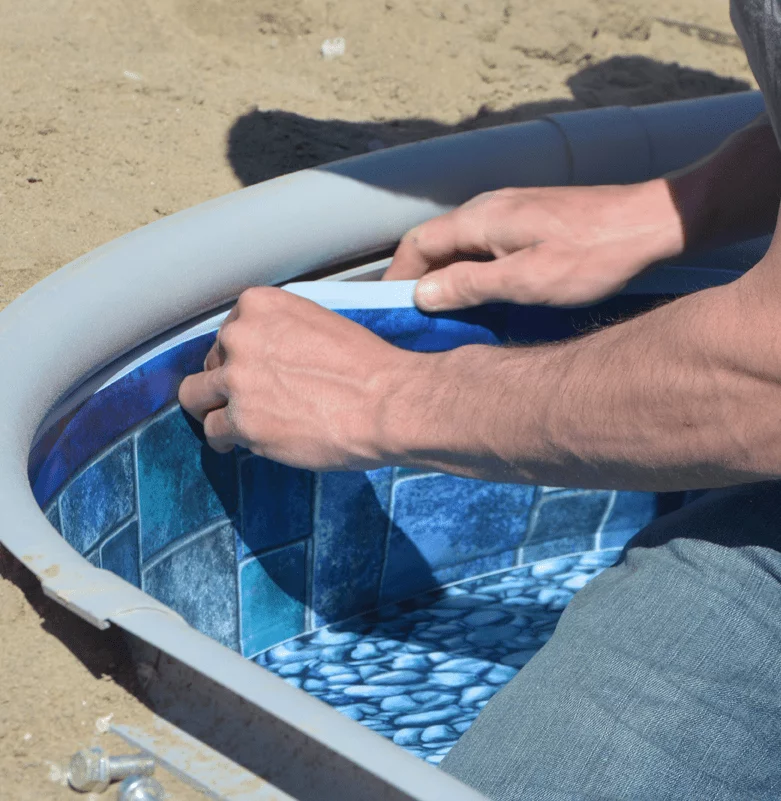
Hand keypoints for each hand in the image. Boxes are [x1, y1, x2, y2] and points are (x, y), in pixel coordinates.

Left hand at [178, 287, 413, 468]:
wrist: (387, 403)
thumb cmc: (368, 367)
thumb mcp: (322, 324)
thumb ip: (285, 332)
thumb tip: (272, 356)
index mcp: (261, 305)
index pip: (229, 329)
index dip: (239, 353)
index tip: (250, 368)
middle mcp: (240, 337)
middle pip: (212, 361)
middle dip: (226, 379)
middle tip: (245, 396)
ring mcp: (237, 380)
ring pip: (196, 396)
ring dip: (211, 409)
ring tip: (225, 420)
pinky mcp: (242, 422)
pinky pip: (213, 430)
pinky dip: (224, 439)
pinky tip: (235, 443)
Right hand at [384, 180, 683, 309]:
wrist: (650, 223)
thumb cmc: (592, 255)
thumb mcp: (526, 280)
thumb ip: (469, 286)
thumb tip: (421, 294)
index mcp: (480, 218)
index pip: (417, 243)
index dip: (398, 276)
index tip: (390, 308)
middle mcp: (487, 207)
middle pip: (435, 242)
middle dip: (419, 278)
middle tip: (414, 318)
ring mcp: (509, 210)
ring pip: (459, 244)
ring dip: (445, 275)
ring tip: (443, 313)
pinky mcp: (528, 219)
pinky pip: (482, 244)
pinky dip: (469, 269)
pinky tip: (479, 294)